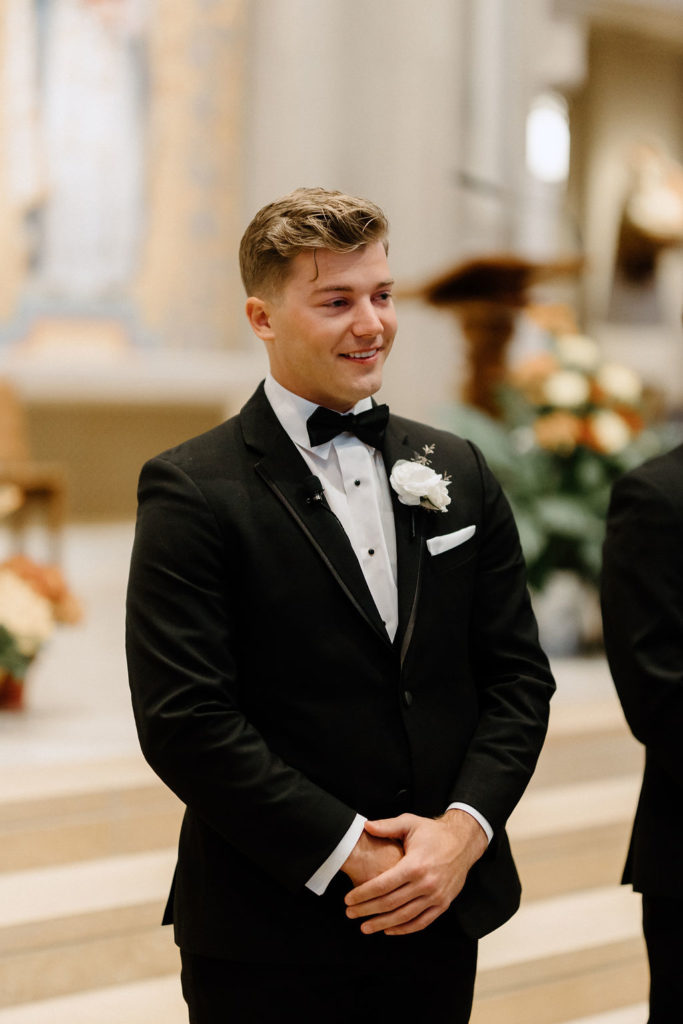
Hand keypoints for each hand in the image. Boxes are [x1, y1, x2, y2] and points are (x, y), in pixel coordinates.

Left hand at [344, 809, 487, 935]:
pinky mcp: (443, 904)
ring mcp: (436, 896)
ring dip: (382, 924)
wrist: (463, 841)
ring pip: (404, 917)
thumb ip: (386, 826)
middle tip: (350, 914)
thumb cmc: (433, 832)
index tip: (348, 899)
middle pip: (390, 903)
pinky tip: (389, 929)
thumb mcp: (410, 823)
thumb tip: (365, 826)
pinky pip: (422, 922)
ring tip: (364, 927)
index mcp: (415, 865)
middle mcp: (426, 884)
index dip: (363, 894)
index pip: (383, 885)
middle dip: (367, 910)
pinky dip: (404, 929)